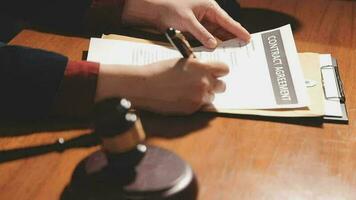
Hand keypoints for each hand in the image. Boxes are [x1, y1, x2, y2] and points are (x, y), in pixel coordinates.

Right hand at [96, 58, 228, 114]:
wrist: (145, 86)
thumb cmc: (160, 71)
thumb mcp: (182, 62)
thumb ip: (198, 67)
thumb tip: (206, 71)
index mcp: (202, 67)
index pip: (225, 69)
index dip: (220, 71)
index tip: (216, 72)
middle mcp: (204, 83)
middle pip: (222, 86)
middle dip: (214, 84)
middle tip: (203, 83)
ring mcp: (198, 98)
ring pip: (211, 97)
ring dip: (204, 95)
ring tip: (189, 91)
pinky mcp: (192, 109)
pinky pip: (201, 106)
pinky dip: (195, 103)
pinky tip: (182, 98)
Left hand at [121, 0, 249, 47]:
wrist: (155, 10)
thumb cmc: (171, 8)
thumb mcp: (187, 21)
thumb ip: (201, 34)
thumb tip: (214, 45)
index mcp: (210, 8)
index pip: (228, 21)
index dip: (239, 31)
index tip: (248, 39)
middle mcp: (209, 15)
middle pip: (224, 29)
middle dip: (233, 39)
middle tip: (242, 49)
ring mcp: (202, 23)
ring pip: (216, 35)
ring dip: (222, 43)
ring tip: (232, 53)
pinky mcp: (196, 30)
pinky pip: (207, 38)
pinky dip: (211, 45)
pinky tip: (215, 52)